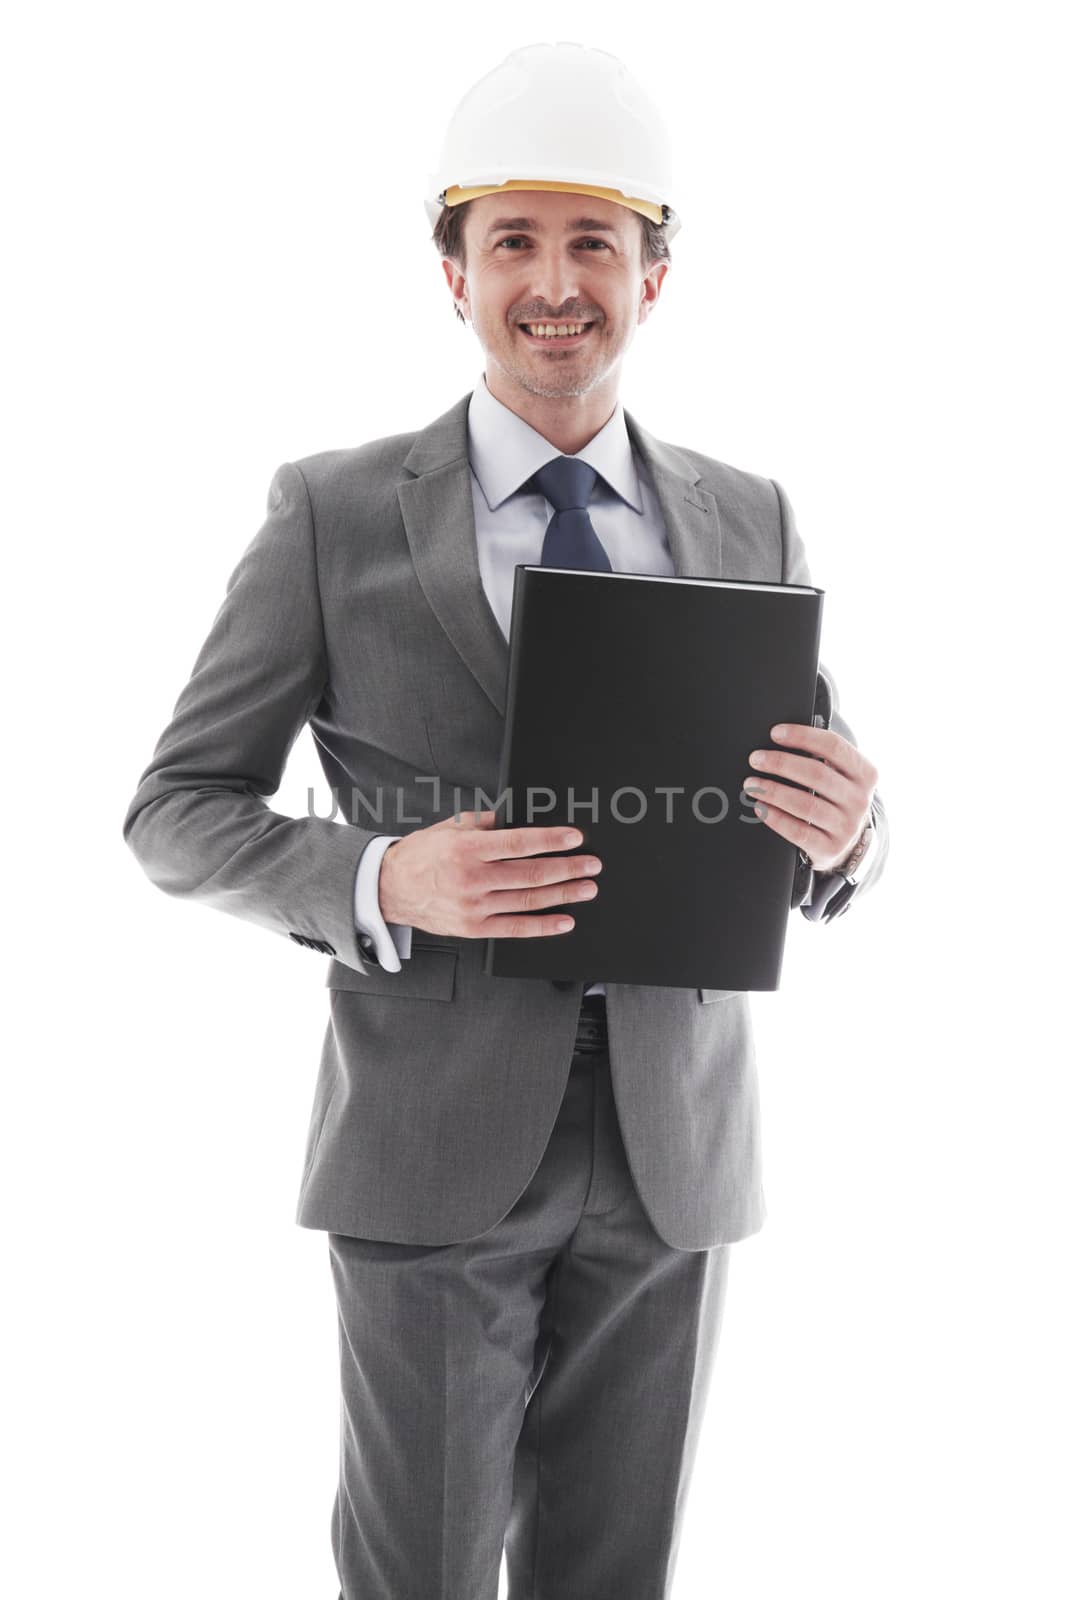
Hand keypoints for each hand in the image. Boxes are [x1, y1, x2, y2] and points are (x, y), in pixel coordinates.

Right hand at [378, 809, 602, 938]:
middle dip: (568, 868)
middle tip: (592, 865)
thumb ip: (483, 823)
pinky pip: (515, 928)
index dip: (551, 840)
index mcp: (467, 849)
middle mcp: (472, 878)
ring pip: (529, 900)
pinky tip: (564, 920)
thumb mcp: (448, 829)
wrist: (390, 889)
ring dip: (564, 894)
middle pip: (532, 873)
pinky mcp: (473, 928)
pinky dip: (543, 926)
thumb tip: (514, 819)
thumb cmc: (420, 856)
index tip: (575, 839)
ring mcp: (474, 906)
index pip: (520, 843)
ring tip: (587, 888)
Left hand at [743, 723, 877, 872]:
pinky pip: (798, 832)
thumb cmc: (836, 799)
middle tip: (756, 759)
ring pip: (806, 804)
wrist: (849, 842)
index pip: (834, 746)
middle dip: (781, 763)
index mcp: (865, 773)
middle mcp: (859, 800)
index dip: (803, 736)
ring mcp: (847, 826)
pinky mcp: (831, 848)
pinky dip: (775, 818)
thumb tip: (781, 738)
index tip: (775, 733)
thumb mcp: (842, 776)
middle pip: (817, 774)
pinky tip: (760, 807)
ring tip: (751, 783)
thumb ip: (823, 757)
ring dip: (773, 791)